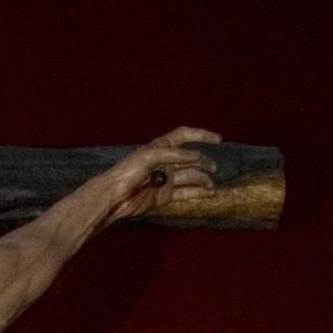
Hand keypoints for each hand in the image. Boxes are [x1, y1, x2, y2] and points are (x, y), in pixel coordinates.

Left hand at [102, 126, 220, 220]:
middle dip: (204, 162)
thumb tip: (197, 156)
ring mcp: (166, 179)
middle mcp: (166, 162)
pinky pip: (185, 192)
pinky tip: (209, 192)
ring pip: (190, 176)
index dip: (201, 135)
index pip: (185, 135)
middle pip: (191, 159)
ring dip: (203, 179)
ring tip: (212, 185)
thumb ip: (175, 155)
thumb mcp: (151, 155)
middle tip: (213, 168)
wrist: (114, 197)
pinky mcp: (165, 196)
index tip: (218, 140)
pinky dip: (198, 192)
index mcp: (161, 147)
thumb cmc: (128, 171)